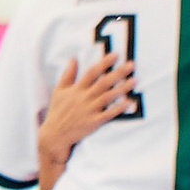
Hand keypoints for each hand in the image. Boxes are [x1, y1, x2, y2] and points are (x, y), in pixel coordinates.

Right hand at [38, 46, 134, 189]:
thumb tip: (73, 59)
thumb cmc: (57, 112)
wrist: (55, 134)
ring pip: (108, 96)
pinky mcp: (94, 122)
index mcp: (76, 89)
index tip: (115, 55)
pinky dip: (119, 108)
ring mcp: (90, 110)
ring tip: (134, 80)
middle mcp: (84, 98)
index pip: (92, 72)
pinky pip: (109, 114)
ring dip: (122, 88)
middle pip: (104, 82)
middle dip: (118, 72)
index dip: (104, 63)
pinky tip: (129, 101)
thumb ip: (67, 74)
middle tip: (131, 64)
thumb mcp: (58, 91)